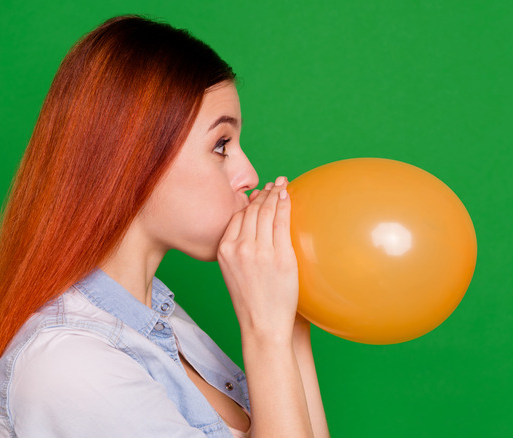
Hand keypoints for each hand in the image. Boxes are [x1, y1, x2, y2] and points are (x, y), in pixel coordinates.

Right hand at [217, 176, 298, 343]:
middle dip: (263, 193)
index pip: (236, 217)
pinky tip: (288, 196)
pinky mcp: (279, 256)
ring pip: (265, 212)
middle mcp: (239, 248)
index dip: (249, 202)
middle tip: (274, 182)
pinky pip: (281, 221)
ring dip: (275, 194)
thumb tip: (252, 234)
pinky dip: (284, 205)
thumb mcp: (235, 274)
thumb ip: (240, 252)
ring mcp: (258, 251)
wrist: (263, 326)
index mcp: (224, 251)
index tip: (259, 193)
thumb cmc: (252, 303)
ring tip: (282, 184)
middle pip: (251, 211)